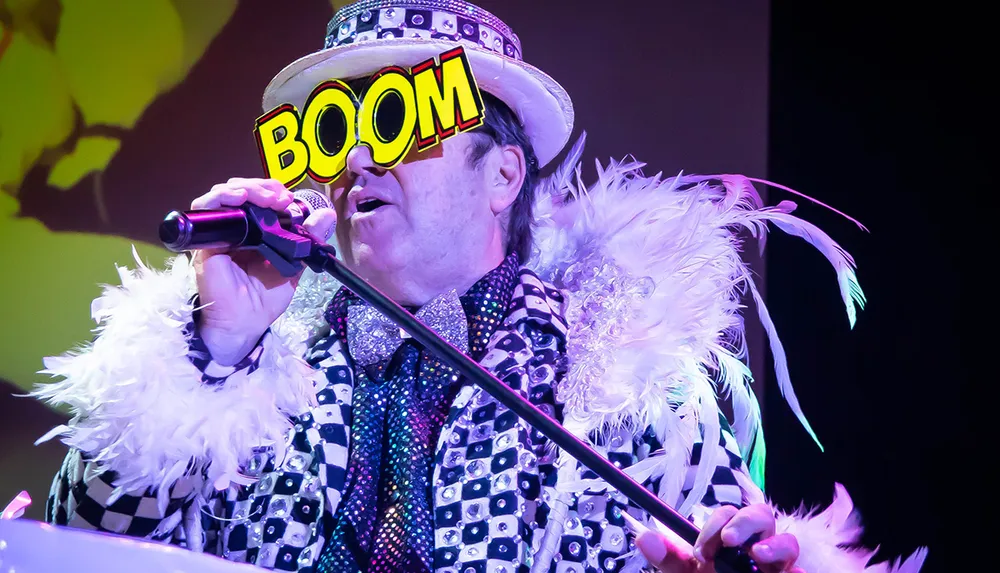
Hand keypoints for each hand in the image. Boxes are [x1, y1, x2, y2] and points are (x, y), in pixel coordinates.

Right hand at [191, 177, 336, 364]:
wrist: (246, 321)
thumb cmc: (265, 297)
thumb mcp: (295, 263)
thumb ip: (308, 238)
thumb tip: (327, 214)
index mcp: (255, 230)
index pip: (259, 198)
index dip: (272, 191)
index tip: (288, 199)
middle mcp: (235, 227)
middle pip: (242, 190)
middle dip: (262, 187)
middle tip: (280, 198)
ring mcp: (219, 231)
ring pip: (225, 193)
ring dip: (247, 188)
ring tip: (266, 198)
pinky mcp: (205, 239)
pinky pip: (205, 208)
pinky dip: (221, 197)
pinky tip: (239, 198)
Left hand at [634, 504, 801, 572]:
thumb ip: (669, 558)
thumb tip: (643, 537)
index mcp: (731, 542)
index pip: (728, 516)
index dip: (715, 526)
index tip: (700, 550)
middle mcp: (756, 550)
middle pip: (762, 517)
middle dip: (746, 522)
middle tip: (728, 540)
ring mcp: (776, 568)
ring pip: (789, 543)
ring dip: (776, 545)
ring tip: (758, 554)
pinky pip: (803, 572)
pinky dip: (800, 571)